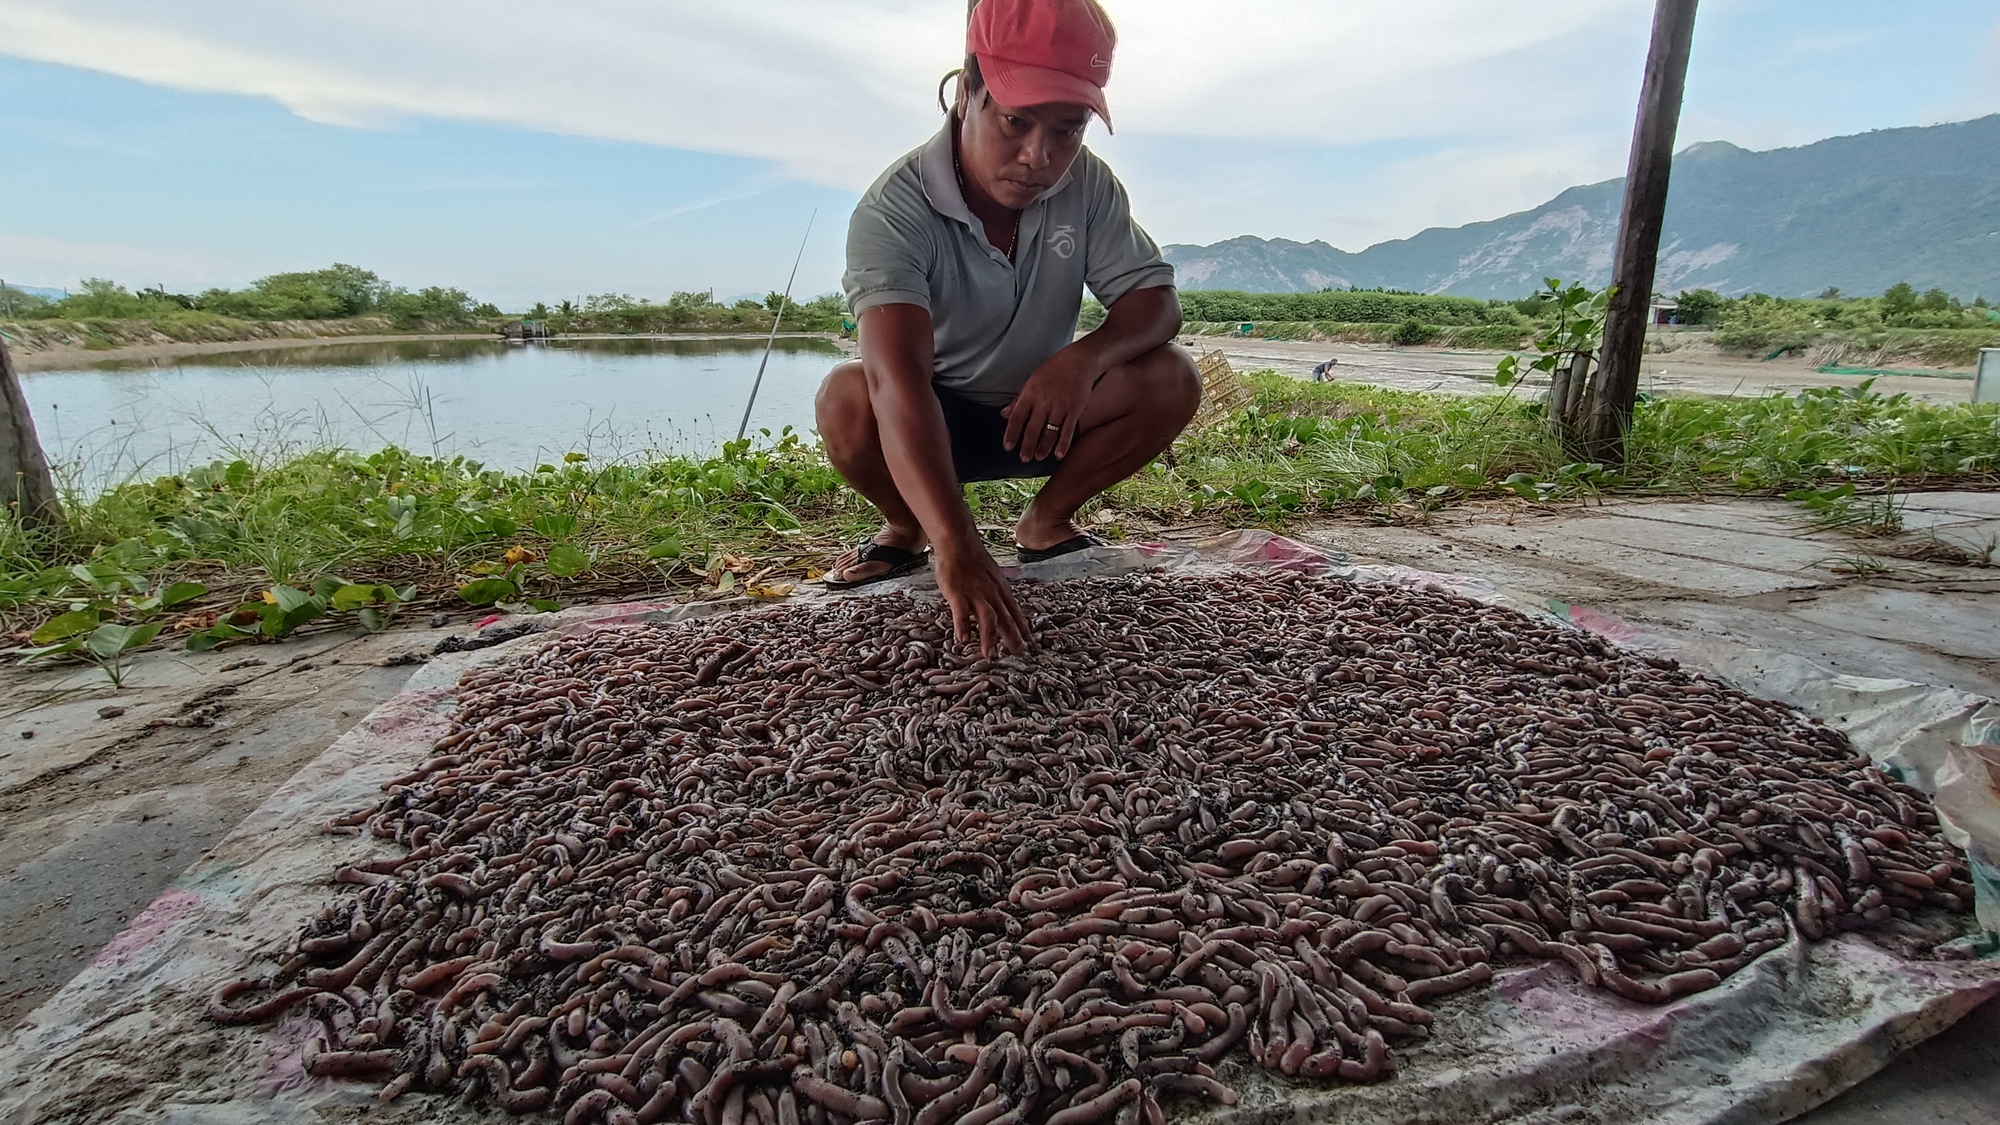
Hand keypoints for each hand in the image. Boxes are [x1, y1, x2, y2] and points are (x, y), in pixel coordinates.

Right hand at [933, 540, 1030, 657]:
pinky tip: (963, 640)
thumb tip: (999, 605)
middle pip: (1006, 619)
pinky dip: (963, 626)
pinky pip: (961, 612)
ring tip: (989, 655)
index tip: (1030, 645)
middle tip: (1018, 656)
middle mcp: (992, 594)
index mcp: (1001, 590)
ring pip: (987, 618)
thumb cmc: (973, 559)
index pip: (1016, 613)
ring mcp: (975, 593)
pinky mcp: (957, 592)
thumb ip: (995, 592)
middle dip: (1013, 639)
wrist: (958, 541)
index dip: (1023, 630)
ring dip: (989, 638)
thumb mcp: (992, 576)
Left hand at [1001, 348, 1096, 462]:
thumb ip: (1018, 400)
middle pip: (1032, 429)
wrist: (1078, 362)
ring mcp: (1059, 407)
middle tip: (1024, 458)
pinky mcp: (1074, 410)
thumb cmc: (1054, 370)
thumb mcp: (1032, 381)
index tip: (1008, 447)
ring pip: (1049, 432)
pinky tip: (1059, 454)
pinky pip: (1067, 430)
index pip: (1017, 418)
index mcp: (1030, 394)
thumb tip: (1004, 414)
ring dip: (1043, 447)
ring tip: (1039, 457)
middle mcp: (1043, 402)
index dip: (1011, 434)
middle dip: (1027, 446)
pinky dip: (1063, 444)